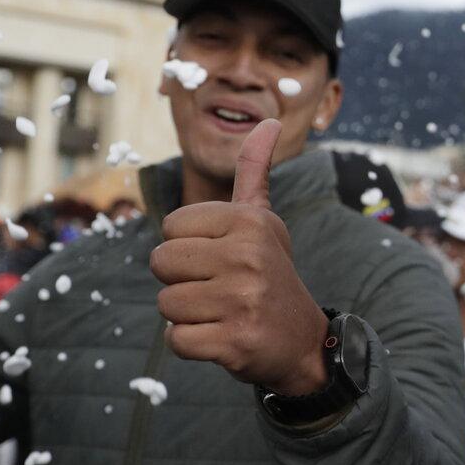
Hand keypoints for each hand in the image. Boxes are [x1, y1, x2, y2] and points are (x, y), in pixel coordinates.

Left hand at [150, 119, 329, 394]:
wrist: (302, 340)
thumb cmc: (269, 274)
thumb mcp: (264, 222)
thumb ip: (255, 172)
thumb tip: (269, 120)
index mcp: (250, 221)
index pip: (171, 227)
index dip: (187, 246)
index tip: (221, 258)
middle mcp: (248, 255)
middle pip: (162, 262)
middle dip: (182, 280)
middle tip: (220, 288)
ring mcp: (242, 300)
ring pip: (166, 303)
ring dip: (187, 314)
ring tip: (222, 312)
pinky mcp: (235, 341)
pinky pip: (176, 339)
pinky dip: (193, 344)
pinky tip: (222, 336)